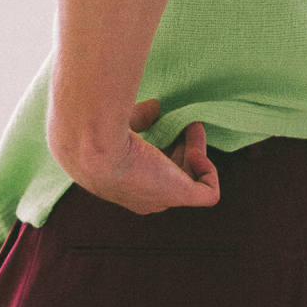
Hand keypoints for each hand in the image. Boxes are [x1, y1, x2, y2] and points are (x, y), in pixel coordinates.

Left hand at [63, 98, 219, 215]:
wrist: (96, 148)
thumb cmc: (99, 135)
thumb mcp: (122, 123)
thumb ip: (140, 116)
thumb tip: (156, 106)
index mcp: (126, 185)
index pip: (153, 171)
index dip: (166, 148)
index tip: (169, 121)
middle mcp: (144, 198)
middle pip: (174, 176)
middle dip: (185, 148)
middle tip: (189, 122)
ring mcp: (162, 199)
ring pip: (192, 183)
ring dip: (198, 154)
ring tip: (194, 127)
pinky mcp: (179, 196)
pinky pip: (208, 194)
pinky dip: (210, 172)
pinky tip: (196, 151)